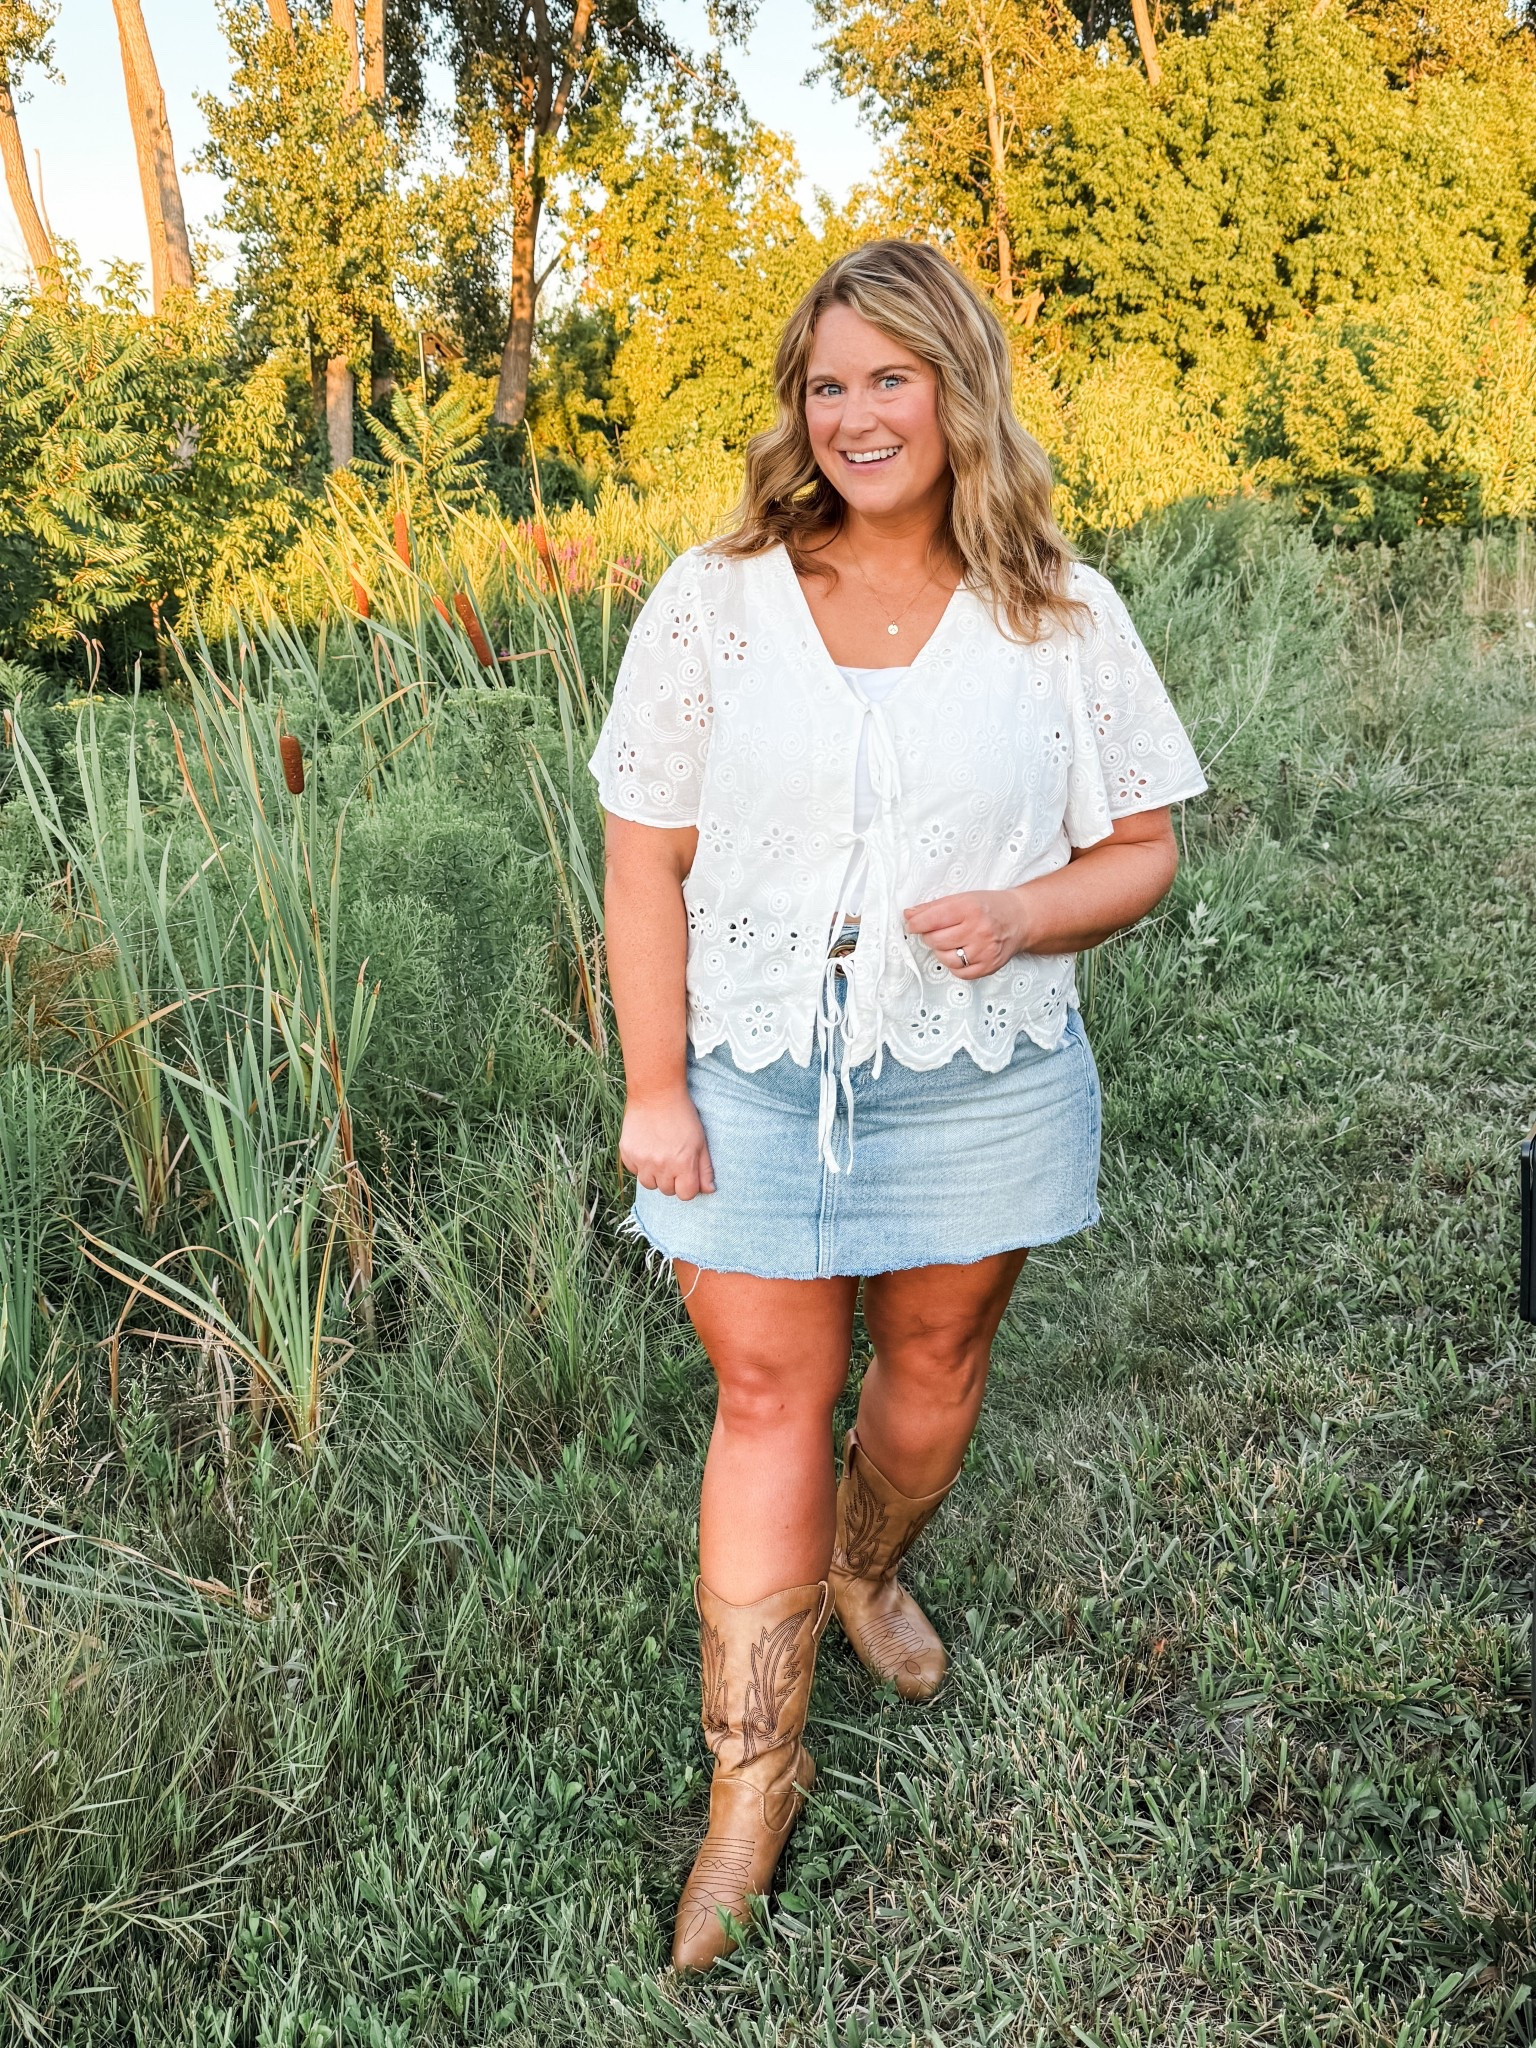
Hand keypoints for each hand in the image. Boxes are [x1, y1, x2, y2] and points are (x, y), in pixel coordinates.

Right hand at [620, 1086, 715, 1199]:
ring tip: (659, 1155)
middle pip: (667, 1191)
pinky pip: (634, 1171)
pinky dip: (640, 1164)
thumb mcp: (701, 1141)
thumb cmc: (682, 1115)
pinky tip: (647, 1147)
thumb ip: (705, 1169)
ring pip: (649, 1184)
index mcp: (683, 1163)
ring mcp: (642, 1161)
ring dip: (655, 1175)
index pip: (686, 1194)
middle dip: (672, 1179)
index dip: (688, 1185)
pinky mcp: (627, 1153)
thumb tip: (709, 1190)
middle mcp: (661, 1166)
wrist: (656, 1093)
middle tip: (673, 1159)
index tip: (687, 1174)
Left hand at [902, 889, 1029, 979]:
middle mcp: (978, 930)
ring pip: (944, 958)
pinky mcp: (988, 967)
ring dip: (941, 951)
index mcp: (970, 908)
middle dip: (930, 936)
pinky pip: (959, 972)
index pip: (931, 919)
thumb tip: (909, 915)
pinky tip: (961, 953)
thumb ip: (934, 907)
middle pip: (935, 940)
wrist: (1020, 919)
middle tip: (938, 931)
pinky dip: (954, 965)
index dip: (915, 923)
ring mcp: (984, 951)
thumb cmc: (989, 907)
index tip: (912, 924)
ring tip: (951, 942)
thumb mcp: (963, 898)